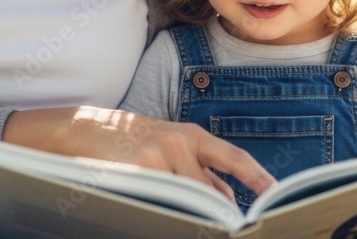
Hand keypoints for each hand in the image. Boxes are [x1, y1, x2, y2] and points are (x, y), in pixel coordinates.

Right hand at [3, 106, 275, 200]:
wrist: (82, 129)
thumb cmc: (130, 139)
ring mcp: (155, 157)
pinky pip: (158, 202)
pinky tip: (157, 212)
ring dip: (186, 214)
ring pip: (184, 200)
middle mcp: (177, 142)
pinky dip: (162, 211)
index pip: (233, 157)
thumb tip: (228, 197)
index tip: (274, 193)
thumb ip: (198, 169)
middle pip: (209, 191)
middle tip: (229, 228)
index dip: (257, 176)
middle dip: (217, 213)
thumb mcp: (169, 145)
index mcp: (190, 134)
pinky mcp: (134, 172)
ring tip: (182, 215)